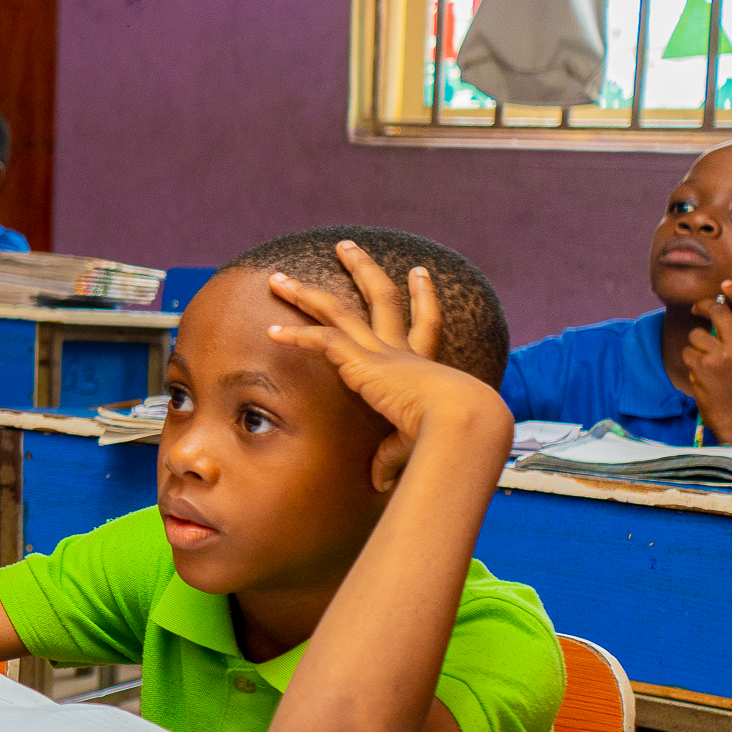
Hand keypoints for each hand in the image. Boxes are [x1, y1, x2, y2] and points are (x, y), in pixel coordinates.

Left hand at [264, 242, 509, 488]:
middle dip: (361, 269)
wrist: (461, 424)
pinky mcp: (360, 360)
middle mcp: (400, 349)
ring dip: (304, 293)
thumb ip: (391, 457)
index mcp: (423, 365)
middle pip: (380, 296)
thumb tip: (378, 483)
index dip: (422, 297)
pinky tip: (270, 330)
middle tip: (347, 248)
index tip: (420, 273)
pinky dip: (295, 335)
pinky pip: (319, 340)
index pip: (424, 323)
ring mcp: (378, 350)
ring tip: (280, 277)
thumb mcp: (418, 446)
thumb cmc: (448, 439)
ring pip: (336, 309)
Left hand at [681, 280, 731, 442]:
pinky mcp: (702, 366)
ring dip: (696, 346)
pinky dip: (691, 362)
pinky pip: (688, 353)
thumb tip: (720, 309)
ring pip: (697, 335)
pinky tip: (702, 376)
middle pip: (718, 311)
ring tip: (707, 365)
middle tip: (695, 308)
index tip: (726, 285)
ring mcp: (722, 355)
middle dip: (703, 306)